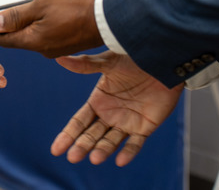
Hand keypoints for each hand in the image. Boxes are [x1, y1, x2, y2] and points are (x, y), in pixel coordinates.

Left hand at [0, 0, 101, 57]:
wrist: (110, 15)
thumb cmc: (78, 8)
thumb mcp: (40, 5)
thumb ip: (15, 16)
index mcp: (33, 42)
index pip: (4, 40)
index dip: (2, 24)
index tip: (9, 12)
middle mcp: (44, 50)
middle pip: (22, 35)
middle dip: (25, 18)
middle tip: (38, 2)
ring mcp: (58, 49)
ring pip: (39, 32)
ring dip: (41, 18)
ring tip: (55, 5)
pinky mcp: (69, 45)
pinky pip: (53, 33)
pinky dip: (55, 21)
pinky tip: (65, 11)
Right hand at [51, 51, 182, 166]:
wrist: (162, 61)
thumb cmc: (133, 59)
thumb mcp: (109, 63)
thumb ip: (85, 65)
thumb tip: (59, 58)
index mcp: (98, 102)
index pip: (79, 122)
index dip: (67, 136)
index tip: (55, 150)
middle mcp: (109, 115)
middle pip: (92, 135)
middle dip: (82, 146)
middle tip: (73, 157)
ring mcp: (126, 123)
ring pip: (110, 141)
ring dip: (102, 151)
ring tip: (95, 158)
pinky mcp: (144, 128)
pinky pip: (135, 144)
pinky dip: (128, 152)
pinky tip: (120, 160)